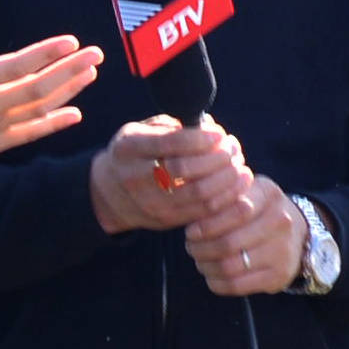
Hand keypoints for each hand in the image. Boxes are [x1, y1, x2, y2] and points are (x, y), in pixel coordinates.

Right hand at [0, 11, 102, 159]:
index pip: (17, 65)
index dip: (46, 53)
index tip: (70, 41)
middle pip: (39, 86)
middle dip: (70, 69)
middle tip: (96, 54)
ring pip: (41, 107)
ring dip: (69, 90)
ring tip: (91, 73)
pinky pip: (32, 132)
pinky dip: (54, 124)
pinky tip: (75, 114)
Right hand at [88, 116, 241, 233]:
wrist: (110, 194)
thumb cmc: (136, 154)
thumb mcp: (143, 132)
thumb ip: (174, 128)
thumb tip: (211, 129)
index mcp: (130, 148)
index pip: (170, 143)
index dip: (201, 139)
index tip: (220, 135)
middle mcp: (136, 177)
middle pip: (185, 170)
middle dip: (217, 159)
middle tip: (232, 149)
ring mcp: (151, 203)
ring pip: (198, 194)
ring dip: (227, 180)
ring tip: (238, 166)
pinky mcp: (165, 220)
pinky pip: (202, 213)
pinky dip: (226, 198)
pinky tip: (237, 185)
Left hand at [188, 173, 307, 297]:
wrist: (298, 236)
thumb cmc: (258, 212)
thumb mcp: (245, 192)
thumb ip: (220, 196)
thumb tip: (191, 209)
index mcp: (268, 194)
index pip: (231, 212)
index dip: (205, 225)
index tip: (190, 231)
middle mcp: (280, 220)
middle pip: (227, 243)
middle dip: (200, 248)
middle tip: (191, 247)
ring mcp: (282, 250)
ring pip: (229, 266)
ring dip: (205, 266)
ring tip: (200, 260)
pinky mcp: (278, 275)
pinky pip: (236, 285)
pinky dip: (216, 282)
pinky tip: (212, 275)